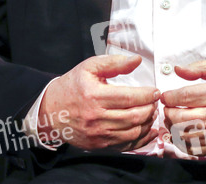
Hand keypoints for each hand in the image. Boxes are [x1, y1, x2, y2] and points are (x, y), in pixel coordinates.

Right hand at [38, 54, 159, 150]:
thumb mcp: (89, 68)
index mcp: (95, 96)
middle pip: (134, 116)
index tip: (155, 91)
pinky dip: (141, 140)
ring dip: (148, 123)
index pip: (130, 97)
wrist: (50, 111)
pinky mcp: (99, 146)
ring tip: (151, 113)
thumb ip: (114, 63)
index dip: (147, 95)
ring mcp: (98, 134)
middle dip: (150, 108)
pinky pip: (126, 146)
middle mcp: (97, 117)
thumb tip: (136, 60)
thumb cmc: (72, 86)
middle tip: (155, 102)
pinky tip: (149, 131)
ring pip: (133, 132)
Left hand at [161, 59, 205, 154]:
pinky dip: (184, 143)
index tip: (166, 96)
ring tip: (174, 118)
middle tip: (168, 107)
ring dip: (173, 127)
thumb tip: (178, 69)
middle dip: (168, 112)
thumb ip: (200, 67)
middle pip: (180, 117)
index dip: (169, 96)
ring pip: (185, 134)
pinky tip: (183, 133)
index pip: (184, 96)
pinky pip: (196, 149)